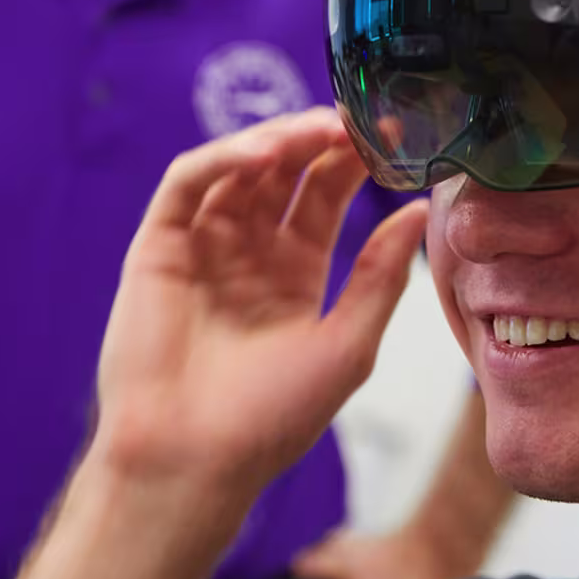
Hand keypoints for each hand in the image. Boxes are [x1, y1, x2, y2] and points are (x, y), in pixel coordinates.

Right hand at [91, 107, 430, 492]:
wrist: (194, 462)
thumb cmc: (271, 420)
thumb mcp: (347, 345)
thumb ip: (380, 276)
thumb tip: (420, 210)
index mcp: (295, 272)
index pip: (325, 195)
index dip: (354, 161)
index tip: (392, 132)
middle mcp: (248, 251)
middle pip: (285, 172)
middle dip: (320, 140)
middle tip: (357, 116)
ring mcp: (201, 245)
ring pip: (238, 168)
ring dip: (277, 140)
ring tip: (317, 130)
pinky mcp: (157, 247)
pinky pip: (186, 185)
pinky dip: (222, 159)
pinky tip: (262, 155)